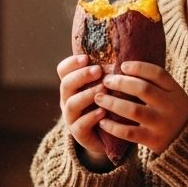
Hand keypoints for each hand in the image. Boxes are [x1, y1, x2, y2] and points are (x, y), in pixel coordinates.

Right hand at [57, 54, 112, 169]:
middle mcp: (68, 100)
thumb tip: (124, 49)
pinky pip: (80, 124)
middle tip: (98, 70)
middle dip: (81, 76)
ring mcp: (71, 117)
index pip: (63, 70)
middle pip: (65, 84)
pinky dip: (91, 117)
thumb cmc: (110, 106)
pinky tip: (103, 111)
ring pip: (71, 104)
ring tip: (103, 89)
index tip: (87, 57)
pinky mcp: (79, 134)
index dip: (72, 63)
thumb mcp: (107, 87)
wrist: (109, 137)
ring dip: (87, 95)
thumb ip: (108, 72)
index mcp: (73, 86)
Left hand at [95, 61, 187, 154]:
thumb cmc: (171, 111)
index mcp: (175, 91)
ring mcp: (161, 124)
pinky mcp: (153, 140)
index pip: (158, 74)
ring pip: (133, 110)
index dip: (139, 67)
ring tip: (99, 98)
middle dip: (121, 83)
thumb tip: (124, 67)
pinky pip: (129, 133)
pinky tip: (102, 121)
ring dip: (112, 103)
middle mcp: (169, 106)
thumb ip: (154, 83)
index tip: (123, 66)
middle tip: (106, 81)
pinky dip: (113, 127)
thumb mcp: (172, 94)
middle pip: (143, 89)